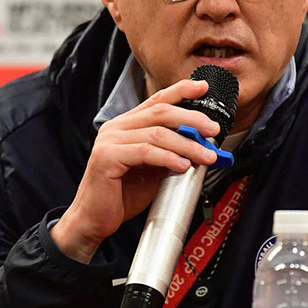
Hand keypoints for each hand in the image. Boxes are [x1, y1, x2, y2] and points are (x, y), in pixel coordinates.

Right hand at [51, 78, 220, 262]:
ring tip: (205, 156)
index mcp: (127, 124)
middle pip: (160, 112)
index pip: (157, 100)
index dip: (181, 91)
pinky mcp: (106, 157)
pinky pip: (144, 152)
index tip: (203, 87)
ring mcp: (109, 140)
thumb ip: (173, 153)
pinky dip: (168, 157)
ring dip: (187, 144)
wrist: (94, 220)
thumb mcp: (155, 169)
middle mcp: (117, 126)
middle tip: (213, 131)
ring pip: (156, 133)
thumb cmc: (123, 194)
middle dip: (192, 119)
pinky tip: (183, 165)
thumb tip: (203, 146)